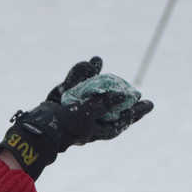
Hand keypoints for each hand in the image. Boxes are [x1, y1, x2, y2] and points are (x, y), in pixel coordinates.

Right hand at [0, 56, 153, 179]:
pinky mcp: (66, 101)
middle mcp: (92, 120)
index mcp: (101, 128)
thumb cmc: (68, 126)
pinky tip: (91, 63)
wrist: (42, 126)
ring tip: (104, 67)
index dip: (136, 112)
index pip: (124, 119)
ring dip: (100, 81)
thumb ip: (105, 102)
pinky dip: (81, 74)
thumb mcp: (89, 114)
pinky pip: (76, 86)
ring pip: (94, 94)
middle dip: (121, 96)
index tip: (149, 104)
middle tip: (136, 91)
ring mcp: (79, 110)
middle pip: (111, 106)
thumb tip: (124, 95)